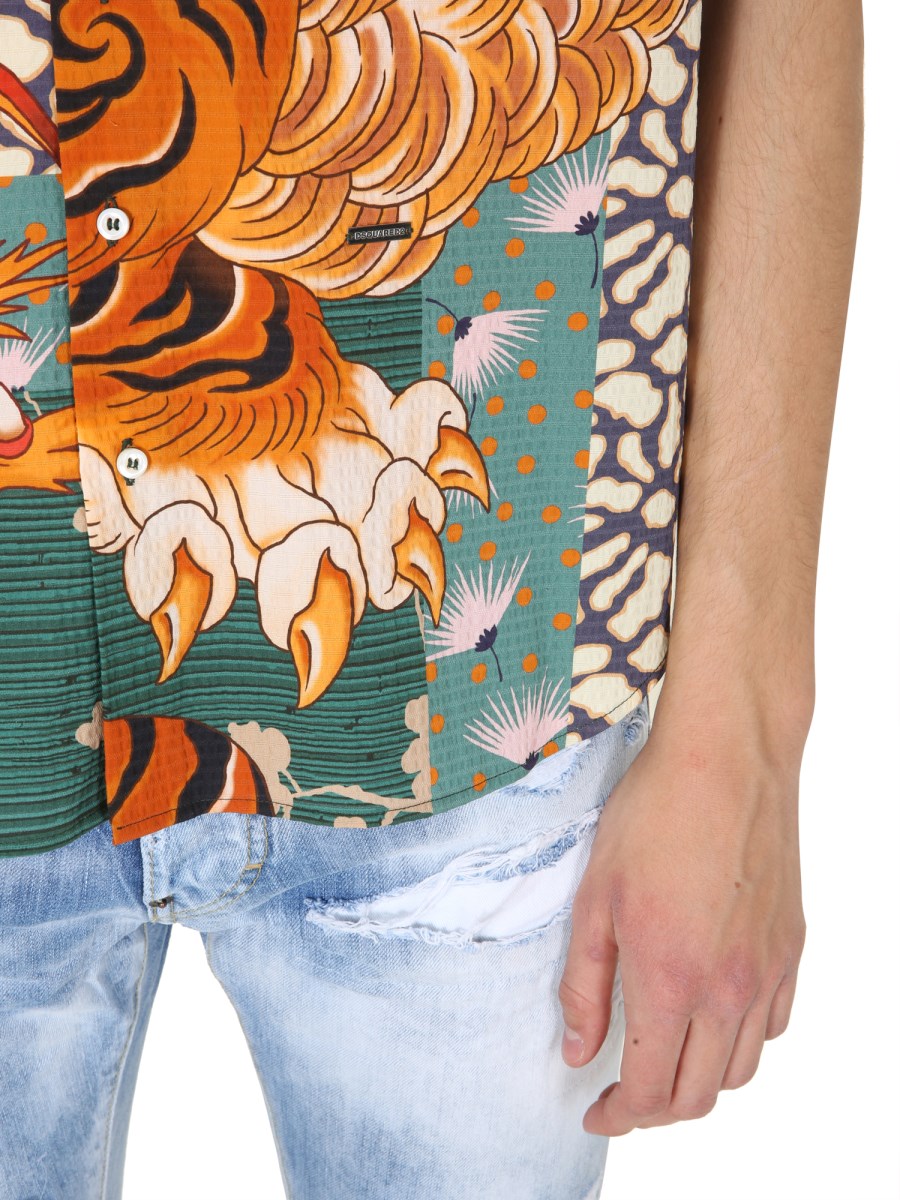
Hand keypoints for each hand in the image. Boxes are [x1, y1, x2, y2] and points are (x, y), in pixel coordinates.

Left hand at [558, 702, 806, 1134]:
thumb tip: (580, 1051)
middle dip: (654, 1110)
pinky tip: (712, 1015)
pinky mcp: (791, 947)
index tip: (596, 1110)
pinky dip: (740, 1042)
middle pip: (699, 1094)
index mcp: (671, 979)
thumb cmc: (653, 815)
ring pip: (740, 1069)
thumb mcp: (595, 897)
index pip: (651, 1090)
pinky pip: (774, 1024)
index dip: (619, 1114)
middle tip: (623, 1094)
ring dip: (699, 1081)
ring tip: (665, 1058)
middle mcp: (728, 989)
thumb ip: (585, 985)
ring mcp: (767, 970)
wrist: (726, 760)